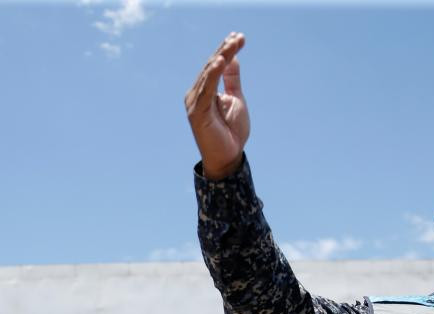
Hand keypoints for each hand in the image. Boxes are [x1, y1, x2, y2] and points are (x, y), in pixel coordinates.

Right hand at [185, 32, 248, 180]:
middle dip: (225, 50)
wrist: (228, 158)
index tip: (239, 36)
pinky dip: (212, 75)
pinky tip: (219, 62)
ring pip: (208, 75)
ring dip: (221, 58)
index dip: (226, 50)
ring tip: (232, 44)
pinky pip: (205, 90)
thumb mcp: (235, 100)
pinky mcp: (197, 112)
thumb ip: (232, 80)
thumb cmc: (231, 132)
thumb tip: (233, 59)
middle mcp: (196, 94)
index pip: (215, 65)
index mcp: (205, 91)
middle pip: (211, 67)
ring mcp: (194, 103)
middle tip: (239, 36)